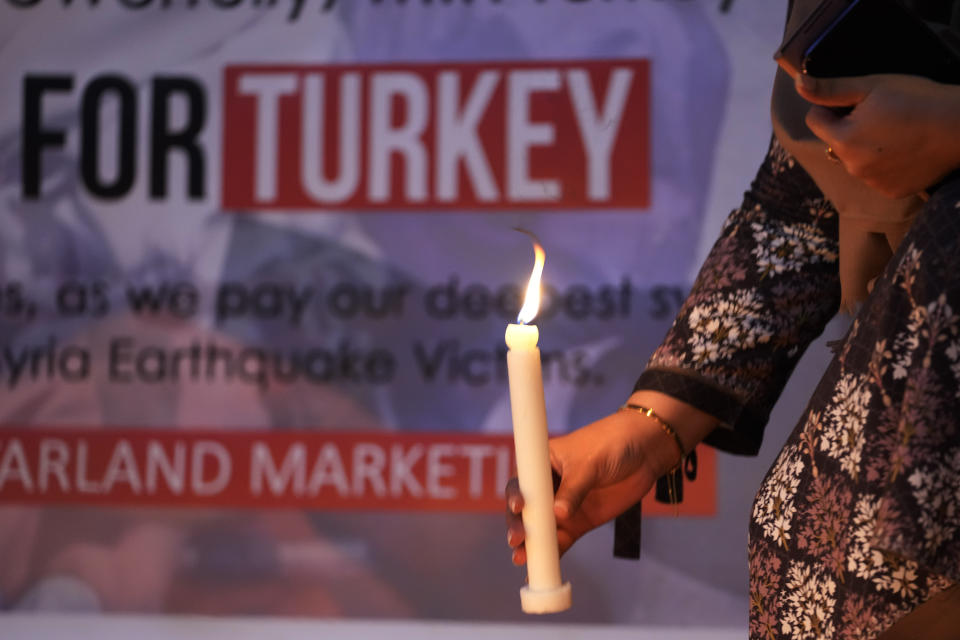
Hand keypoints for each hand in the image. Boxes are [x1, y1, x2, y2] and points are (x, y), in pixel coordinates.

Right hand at [505, 410, 662, 564]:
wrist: (646, 451)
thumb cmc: (612, 443)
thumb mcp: (589, 463)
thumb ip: (574, 489)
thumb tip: (558, 515)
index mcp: (543, 464)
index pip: (522, 482)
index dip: (516, 496)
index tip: (518, 508)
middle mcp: (548, 487)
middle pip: (526, 510)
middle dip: (519, 525)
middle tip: (517, 540)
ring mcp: (563, 507)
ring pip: (541, 529)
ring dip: (531, 545)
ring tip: (522, 559)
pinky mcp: (579, 523)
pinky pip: (561, 541)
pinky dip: (552, 555)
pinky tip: (540, 570)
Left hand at [796, 73, 959, 197]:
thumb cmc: (917, 99)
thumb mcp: (872, 86)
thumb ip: (831, 89)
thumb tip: (798, 85)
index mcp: (843, 140)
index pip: (815, 120)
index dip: (832, 106)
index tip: (857, 101)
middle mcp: (852, 167)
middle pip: (835, 142)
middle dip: (848, 128)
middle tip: (881, 115)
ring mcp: (871, 182)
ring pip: (854, 160)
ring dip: (865, 148)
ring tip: (896, 133)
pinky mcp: (890, 191)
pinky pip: (875, 176)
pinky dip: (883, 164)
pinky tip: (904, 151)